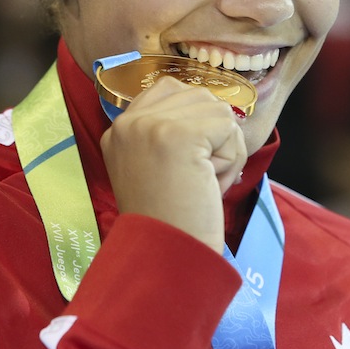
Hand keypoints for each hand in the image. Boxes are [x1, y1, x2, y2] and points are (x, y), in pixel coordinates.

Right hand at [100, 76, 246, 250]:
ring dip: (225, 148)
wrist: (167, 258)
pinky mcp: (178, 134)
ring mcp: (150, 125)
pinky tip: (210, 184)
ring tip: (202, 182)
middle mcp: (128, 122)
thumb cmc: (171, 222)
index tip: (188, 166)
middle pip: (198, 97)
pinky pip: (229, 126)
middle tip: (197, 180)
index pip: (170, 90)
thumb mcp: (156, 168)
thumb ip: (172, 133)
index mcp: (117, 130)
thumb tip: (220, 110)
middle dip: (213, 137)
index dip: (196, 122)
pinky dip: (232, 158)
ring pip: (217, 110)